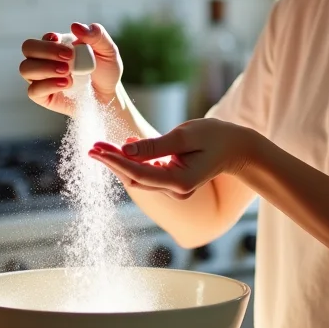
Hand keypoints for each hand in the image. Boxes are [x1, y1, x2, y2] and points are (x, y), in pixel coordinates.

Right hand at [19, 22, 122, 116]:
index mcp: (56, 44)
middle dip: (46, 51)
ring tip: (68, 72)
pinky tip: (67, 84)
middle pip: (28, 48)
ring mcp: (41, 78)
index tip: (68, 48)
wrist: (108, 95)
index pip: (42, 37)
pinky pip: (33, 90)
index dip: (49, 41)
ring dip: (46, 68)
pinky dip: (48, 85)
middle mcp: (44, 59)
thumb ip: (96, 35)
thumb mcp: (108, 50)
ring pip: (26, 69)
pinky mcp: (43, 96)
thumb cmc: (106, 70)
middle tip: (68, 59)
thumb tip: (75, 26)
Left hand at [88, 119, 256, 199]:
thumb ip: (155, 145)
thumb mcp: (185, 135)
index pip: (138, 174)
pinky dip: (133, 162)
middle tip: (93, 147)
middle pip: (134, 179)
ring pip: (138, 178)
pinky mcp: (172, 184)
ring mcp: (174, 191)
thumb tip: (126, 148)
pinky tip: (124, 147)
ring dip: (119, 162)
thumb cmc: (215, 137)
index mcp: (180, 182)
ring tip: (102, 146)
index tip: (96, 150)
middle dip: (112, 163)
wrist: (236, 148)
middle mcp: (176, 192)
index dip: (115, 162)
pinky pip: (147, 175)